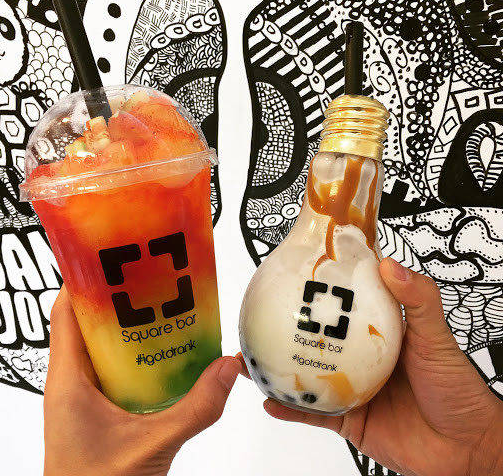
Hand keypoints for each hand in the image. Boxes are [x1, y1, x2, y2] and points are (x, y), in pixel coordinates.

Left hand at [44, 286, 239, 475]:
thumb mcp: (154, 446)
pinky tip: (163, 352)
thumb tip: (231, 366)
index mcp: (68, 380)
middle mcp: (69, 381)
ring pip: (100, 344)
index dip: (84, 279)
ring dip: (127, 324)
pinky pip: (112, 367)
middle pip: (86, 321)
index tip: (113, 255)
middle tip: (152, 275)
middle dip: (117, 295)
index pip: (66, 313)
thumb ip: (196, 408)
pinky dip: (133, 352)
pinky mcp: (94, 408)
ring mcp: (81, 395)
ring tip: (162, 304)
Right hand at [239, 258, 502, 475]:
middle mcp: (360, 358)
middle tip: (263, 315)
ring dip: (278, 367)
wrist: (465, 450)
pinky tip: (271, 400)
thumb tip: (390, 267)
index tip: (298, 275)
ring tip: (253, 357)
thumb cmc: (457, 390)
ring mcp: (351, 388)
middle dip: (289, 329)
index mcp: (376, 334)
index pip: (344, 306)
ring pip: (307, 375)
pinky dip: (289, 408)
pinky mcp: (347, 418)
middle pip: (317, 340)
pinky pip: (311, 413)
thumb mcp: (437, 337)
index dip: (321, 292)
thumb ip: (419, 300)